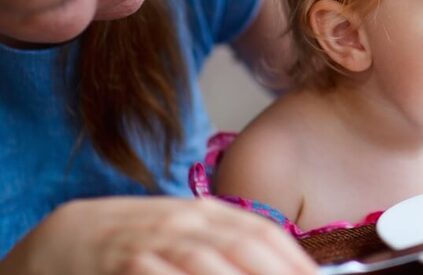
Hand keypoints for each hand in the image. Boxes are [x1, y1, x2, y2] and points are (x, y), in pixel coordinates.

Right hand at [1, 197, 317, 274]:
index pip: (263, 233)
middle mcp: (187, 223)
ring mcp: (155, 242)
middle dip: (280, 274)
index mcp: (208, 213)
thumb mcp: (188, 234)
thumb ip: (230, 248)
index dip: (295, 260)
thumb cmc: (140, 241)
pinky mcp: (126, 263)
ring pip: (208, 264)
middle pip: (244, 249)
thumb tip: (286, 267)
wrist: (68, 237)